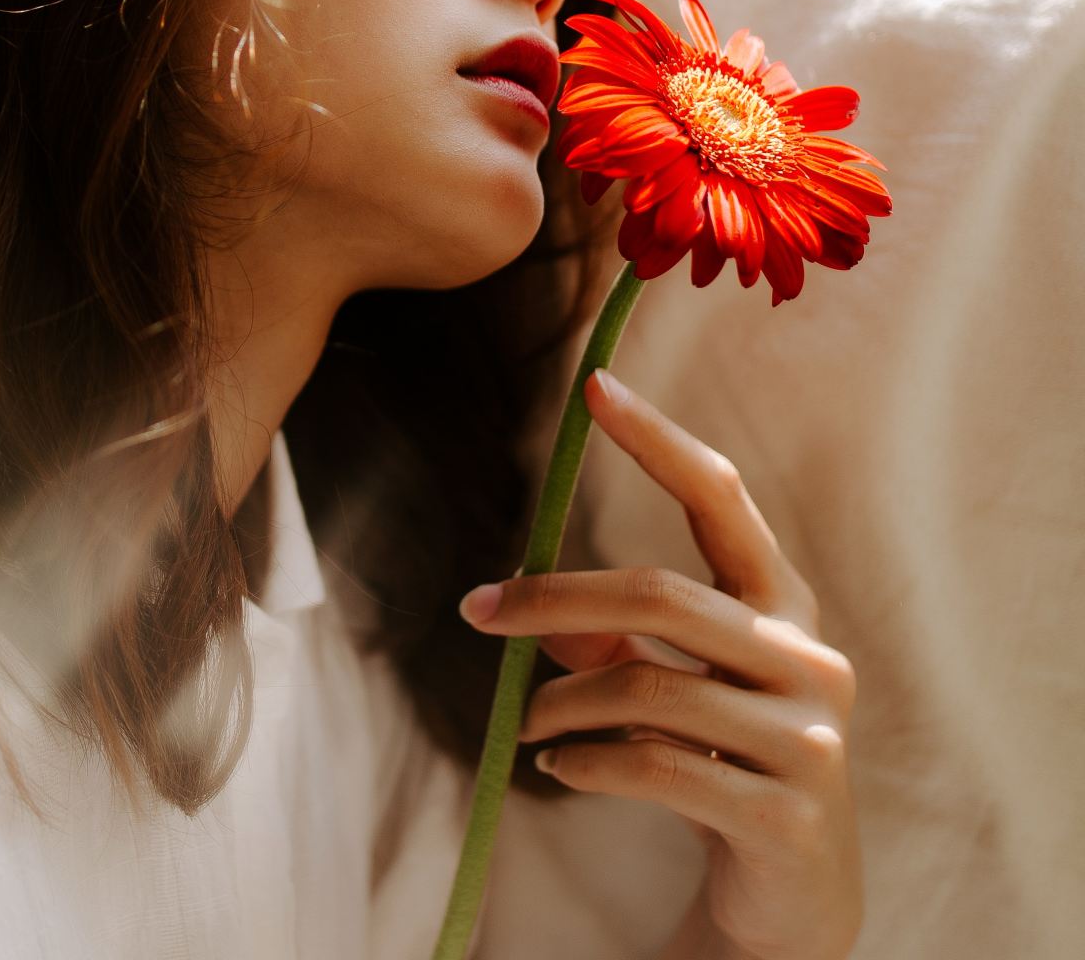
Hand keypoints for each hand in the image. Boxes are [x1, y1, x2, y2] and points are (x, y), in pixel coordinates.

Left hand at [457, 368, 863, 959]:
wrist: (796, 900)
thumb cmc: (724, 767)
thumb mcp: (675, 692)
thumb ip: (615, 641)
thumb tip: (523, 604)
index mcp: (783, 608)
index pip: (723, 499)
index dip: (659, 440)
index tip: (594, 386)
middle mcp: (808, 659)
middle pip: (658, 593)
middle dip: (550, 598)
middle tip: (477, 612)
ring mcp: (809, 738)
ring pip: (646, 687)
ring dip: (559, 704)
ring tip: (524, 726)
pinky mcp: (787, 814)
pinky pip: (657, 767)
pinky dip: (587, 765)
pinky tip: (561, 772)